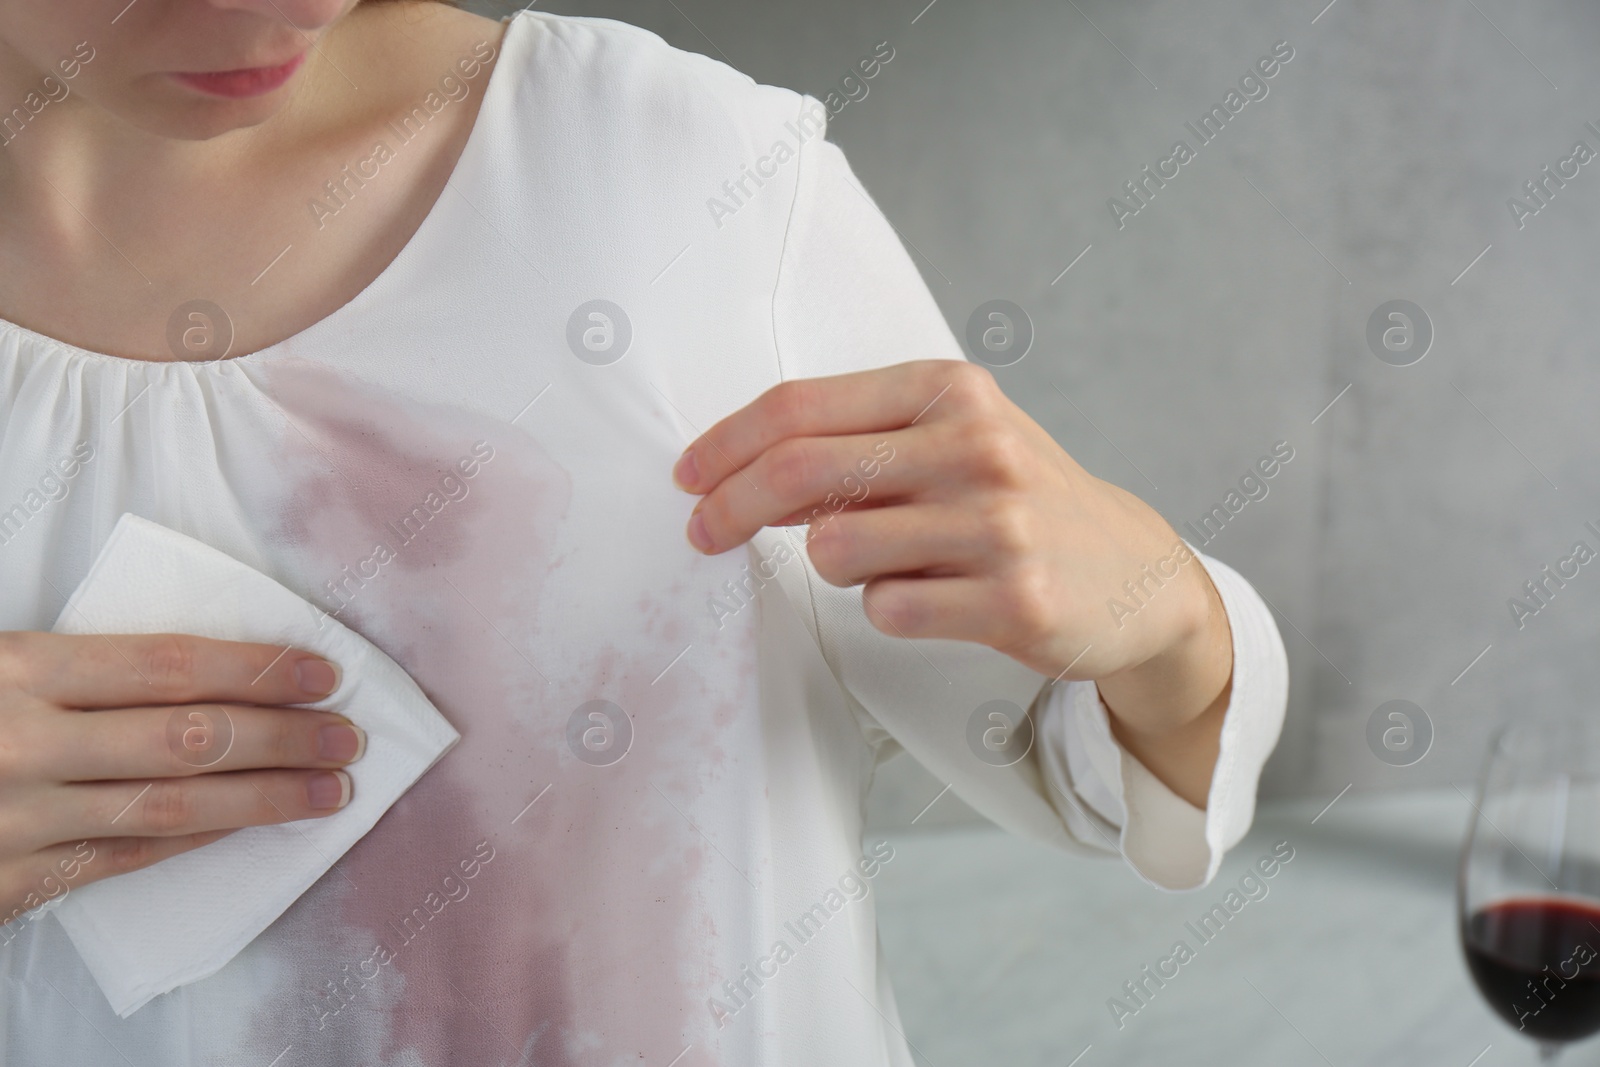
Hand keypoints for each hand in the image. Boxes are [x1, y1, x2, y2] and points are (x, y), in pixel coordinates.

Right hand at [0, 633, 364, 930]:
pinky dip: (198, 838)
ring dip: (263, 798)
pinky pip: (127, 859)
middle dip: (281, 736)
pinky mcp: (13, 883)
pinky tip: (250, 823)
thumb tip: (214, 663)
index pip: (169, 666)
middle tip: (348, 736)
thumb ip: (81, 665)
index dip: (256, 668)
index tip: (323, 672)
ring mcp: (19, 820)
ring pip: (169, 807)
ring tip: (329, 789)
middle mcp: (24, 743)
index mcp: (19, 670)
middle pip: (186, 738)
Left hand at [671, 360, 1233, 804]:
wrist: (1137, 573)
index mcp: (949, 389)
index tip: (688, 478)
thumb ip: (858, 440)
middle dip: (727, 507)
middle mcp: (975, 445)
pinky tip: (932, 597)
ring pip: (835, 549)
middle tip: (701, 534)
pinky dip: (886, 608)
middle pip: (798, 471)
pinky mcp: (1014, 600)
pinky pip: (887, 610)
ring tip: (890, 562)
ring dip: (834, 565)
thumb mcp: (953, 438)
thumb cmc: (1019, 499)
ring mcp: (998, 524)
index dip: (724, 444)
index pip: (800, 406)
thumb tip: (740, 468)